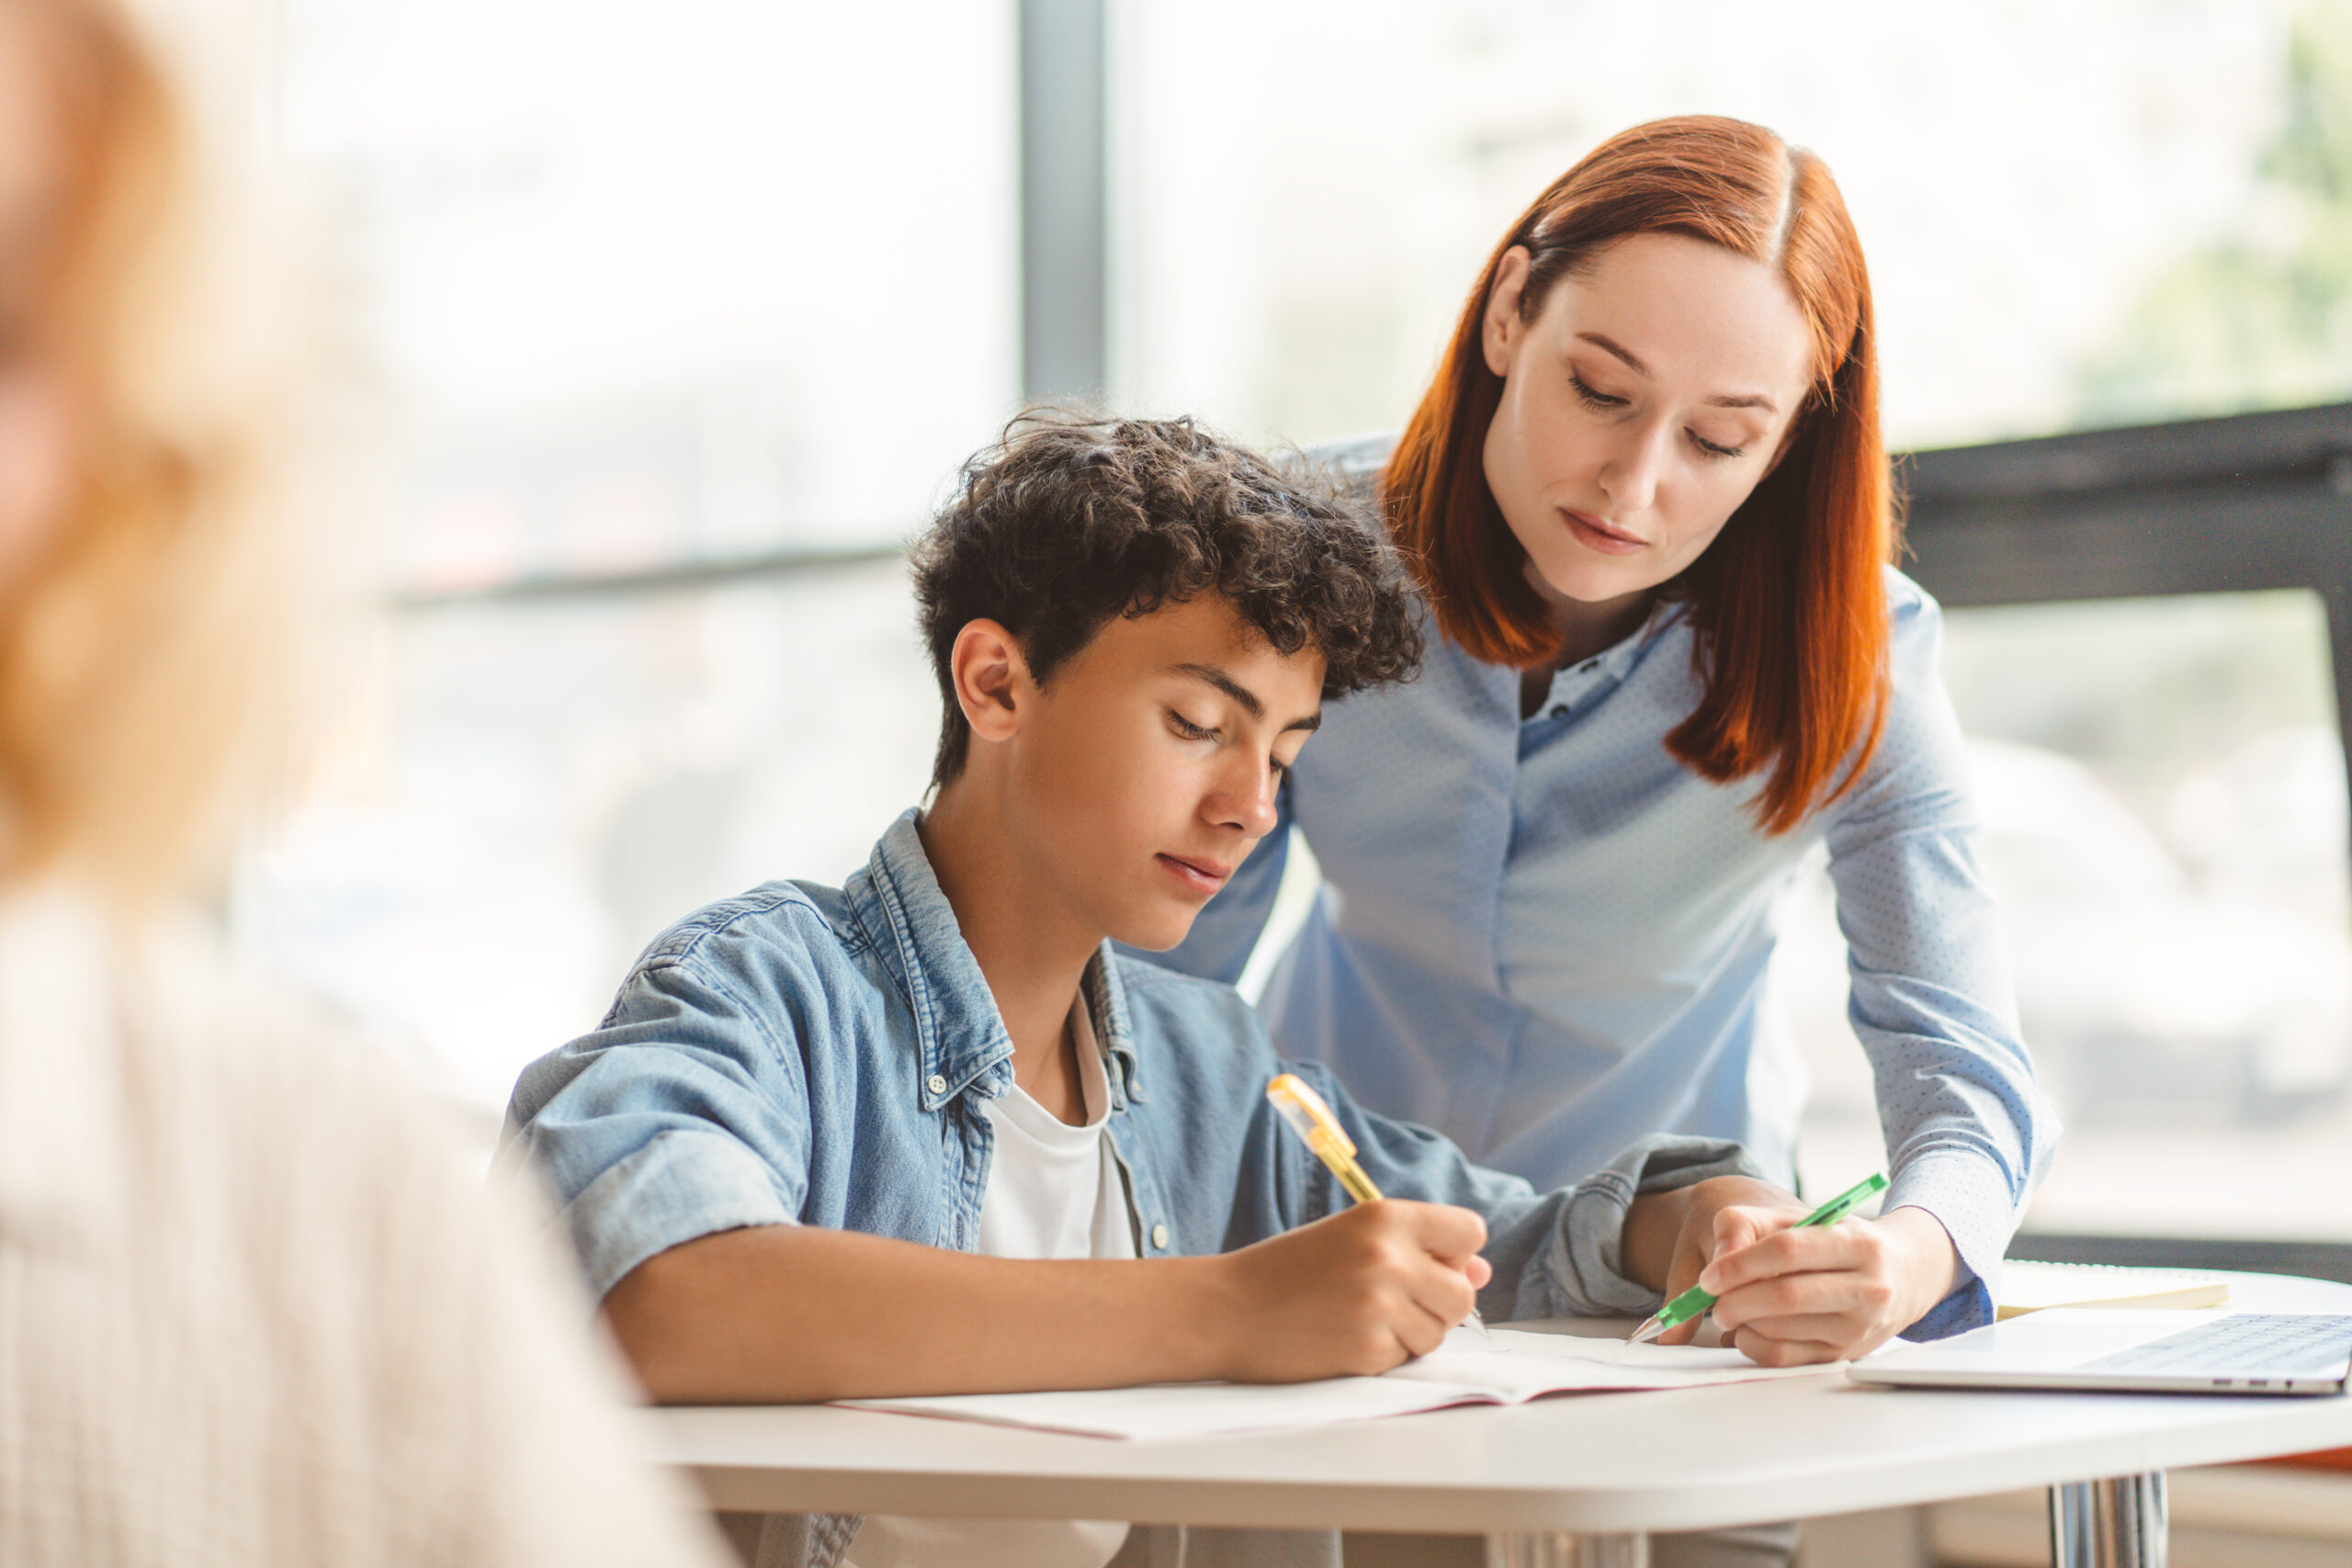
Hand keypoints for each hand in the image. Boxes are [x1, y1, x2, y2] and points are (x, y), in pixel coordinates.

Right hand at [1209, 1201, 1491, 1381]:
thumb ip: (1418, 1249)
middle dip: (1436, 1303)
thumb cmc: (1287, 1272)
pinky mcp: (1369, 1349)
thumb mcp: (1350, 1239)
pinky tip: (1343, 1340)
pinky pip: (1406, 1359)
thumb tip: (1482, 1269)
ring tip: (1357, 1318)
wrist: (1226, 1310)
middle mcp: (1388, 1256)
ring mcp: (1380, 1305)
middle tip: (1386, 1300)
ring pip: (1439, 1331)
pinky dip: (1382, 1355)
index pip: (1469, 1231)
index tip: (1428, 1263)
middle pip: (1462, 1292)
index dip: (1455, 1253)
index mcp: (1385, 1217)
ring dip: (1409, 1333)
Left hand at [1686, 1196, 1959, 1364]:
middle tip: (1711, 1298)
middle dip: (1735, 1299)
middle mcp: (1867, 1288)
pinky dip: (1752, 1344)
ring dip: (1741, 1321)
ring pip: (1781, 1330)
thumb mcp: (1800, 1218)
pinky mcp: (1846, 1355)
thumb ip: (1748, 1225)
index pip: (1788, 1250)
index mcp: (1857, 1243)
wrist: (1903, 1274)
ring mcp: (1859, 1328)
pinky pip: (1785, 1357)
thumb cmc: (1837, 1241)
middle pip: (1785, 1295)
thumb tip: (1715, 1263)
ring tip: (1727, 1308)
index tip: (1710, 1275)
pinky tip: (1746, 1329)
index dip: (1740, 1263)